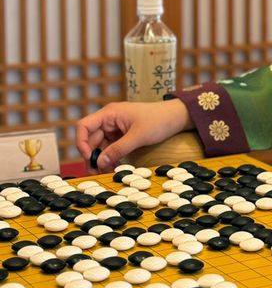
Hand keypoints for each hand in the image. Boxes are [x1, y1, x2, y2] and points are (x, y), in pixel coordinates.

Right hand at [75, 98, 191, 171]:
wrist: (176, 117)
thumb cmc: (158, 120)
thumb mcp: (138, 136)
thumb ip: (118, 149)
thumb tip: (100, 163)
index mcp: (109, 114)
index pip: (84, 126)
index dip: (81, 143)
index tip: (89, 158)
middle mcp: (109, 120)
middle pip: (91, 139)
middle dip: (93, 157)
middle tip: (97, 173)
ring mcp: (115, 128)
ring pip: (100, 146)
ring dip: (102, 160)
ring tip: (106, 173)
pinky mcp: (122, 135)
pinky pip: (110, 148)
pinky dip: (111, 158)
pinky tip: (115, 168)